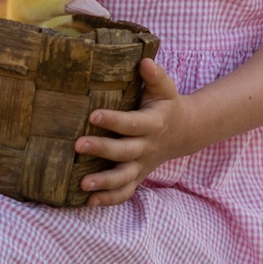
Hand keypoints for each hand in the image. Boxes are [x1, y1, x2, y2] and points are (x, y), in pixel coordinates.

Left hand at [75, 59, 187, 205]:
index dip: (113, 120)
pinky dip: (109, 199)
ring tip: (82, 184)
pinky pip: (125, 192)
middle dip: (102, 149)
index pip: (131, 123)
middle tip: (78, 145)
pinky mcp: (137, 176)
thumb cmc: (166, 105)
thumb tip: (144, 61)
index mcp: (152, 124)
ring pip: (124, 178)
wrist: (184, 132)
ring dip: (104, 182)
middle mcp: (147, 147)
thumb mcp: (165, 89)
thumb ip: (155, 76)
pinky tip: (89, 202)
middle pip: (124, 152)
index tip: (93, 114)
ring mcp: (142, 165)